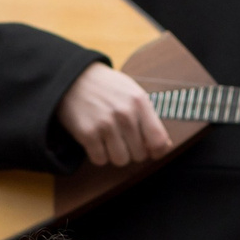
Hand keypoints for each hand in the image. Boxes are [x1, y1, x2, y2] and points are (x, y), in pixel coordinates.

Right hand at [57, 62, 171, 167]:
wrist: (74, 78)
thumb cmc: (108, 88)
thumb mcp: (134, 94)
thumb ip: (150, 118)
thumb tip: (165, 146)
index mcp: (140, 102)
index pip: (158, 140)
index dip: (157, 151)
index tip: (150, 150)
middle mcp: (125, 114)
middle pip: (139, 155)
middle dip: (133, 151)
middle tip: (123, 138)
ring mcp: (105, 124)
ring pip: (121, 160)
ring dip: (115, 154)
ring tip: (109, 140)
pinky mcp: (87, 133)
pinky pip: (100, 160)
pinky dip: (98, 154)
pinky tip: (96, 140)